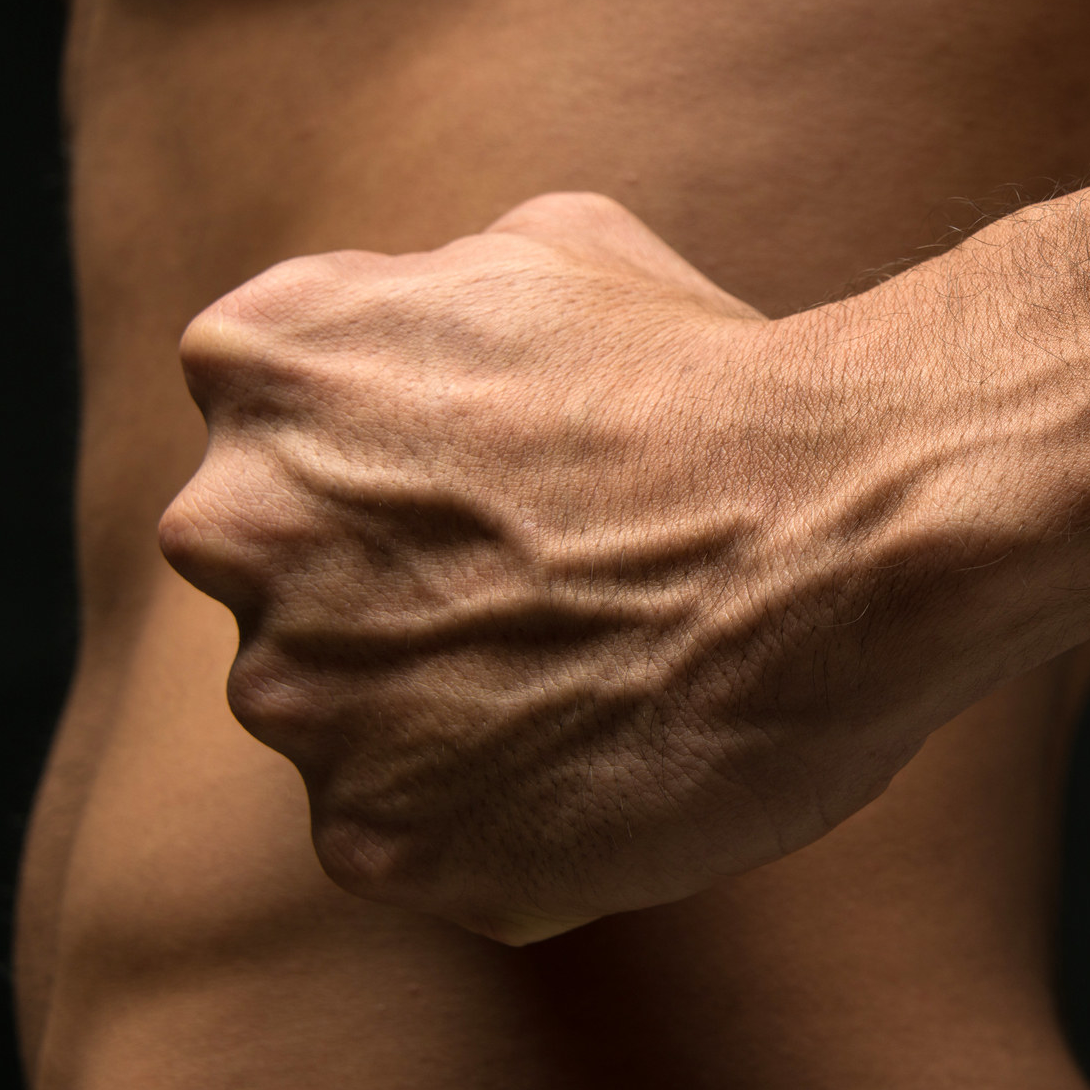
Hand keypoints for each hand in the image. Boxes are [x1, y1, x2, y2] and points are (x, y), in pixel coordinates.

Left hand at [160, 194, 984, 942]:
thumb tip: (417, 327)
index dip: (404, 470)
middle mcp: (238, 528)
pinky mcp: (382, 843)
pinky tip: (609, 755)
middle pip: (297, 587)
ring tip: (601, 675)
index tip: (507, 492)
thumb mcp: (562, 245)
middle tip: (556, 590)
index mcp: (264, 366)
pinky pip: (419, 841)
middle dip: (401, 594)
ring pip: (350, 722)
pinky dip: (500, 819)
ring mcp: (304, 702)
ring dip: (447, 712)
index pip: (279, 437)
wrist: (851, 525)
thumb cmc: (728, 382)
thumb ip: (428, 297)